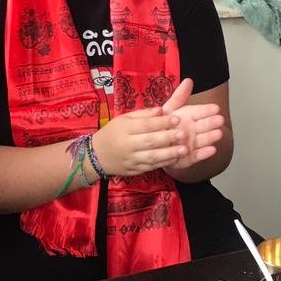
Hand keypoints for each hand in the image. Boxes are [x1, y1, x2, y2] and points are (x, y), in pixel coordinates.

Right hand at [91, 78, 225, 178]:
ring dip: (169, 153)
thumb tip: (162, 110)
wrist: (96, 156)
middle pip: (149, 141)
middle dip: (168, 137)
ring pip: (151, 157)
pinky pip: (150, 167)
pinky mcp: (134, 170)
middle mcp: (127, 145)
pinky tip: (175, 158)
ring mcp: (130, 159)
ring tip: (184, 149)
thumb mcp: (124, 119)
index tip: (177, 118)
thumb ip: (144, 114)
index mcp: (124, 128)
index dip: (162, 122)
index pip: (145, 125)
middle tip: (184, 133)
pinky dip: (164, 163)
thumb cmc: (113, 133)